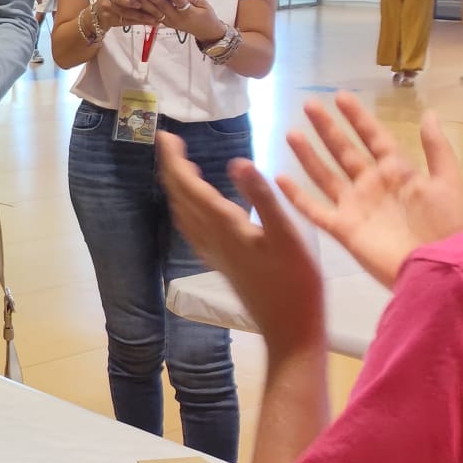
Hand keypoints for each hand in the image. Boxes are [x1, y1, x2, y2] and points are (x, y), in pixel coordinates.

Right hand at [92, 0, 160, 30]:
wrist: (97, 11)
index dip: (130, 0)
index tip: (140, 3)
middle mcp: (109, 2)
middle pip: (125, 9)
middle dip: (142, 11)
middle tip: (156, 12)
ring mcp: (110, 14)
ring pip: (128, 17)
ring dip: (143, 19)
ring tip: (156, 19)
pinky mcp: (113, 22)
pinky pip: (128, 23)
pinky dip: (140, 23)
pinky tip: (151, 22)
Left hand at [134, 0, 223, 41]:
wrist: (207, 32)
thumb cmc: (207, 16)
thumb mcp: (202, 2)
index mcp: (189, 13)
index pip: (179, 0)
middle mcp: (177, 19)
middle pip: (163, 7)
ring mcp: (171, 23)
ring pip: (156, 13)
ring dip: (145, 3)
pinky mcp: (167, 24)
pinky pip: (156, 17)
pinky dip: (147, 10)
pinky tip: (140, 2)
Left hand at [157, 135, 323, 351]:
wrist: (289, 327)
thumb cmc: (296, 281)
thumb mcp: (287, 234)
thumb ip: (262, 196)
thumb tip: (236, 161)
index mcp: (225, 225)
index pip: (189, 186)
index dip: (174, 160)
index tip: (166, 135)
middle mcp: (211, 237)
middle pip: (180, 197)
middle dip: (171, 167)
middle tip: (169, 142)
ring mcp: (213, 252)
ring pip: (183, 213)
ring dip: (176, 186)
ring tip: (179, 165)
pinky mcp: (220, 262)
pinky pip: (191, 229)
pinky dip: (186, 208)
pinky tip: (195, 207)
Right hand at [275, 93, 462, 289]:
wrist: (436, 267)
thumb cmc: (446, 226)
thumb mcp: (448, 182)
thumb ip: (437, 148)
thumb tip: (427, 113)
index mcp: (397, 172)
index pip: (373, 137)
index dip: (358, 117)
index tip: (340, 96)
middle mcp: (371, 185)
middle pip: (344, 151)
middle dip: (328, 128)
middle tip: (309, 105)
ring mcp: (354, 206)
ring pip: (325, 175)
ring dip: (308, 155)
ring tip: (291, 133)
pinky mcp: (342, 227)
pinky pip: (314, 209)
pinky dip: (297, 195)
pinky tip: (280, 178)